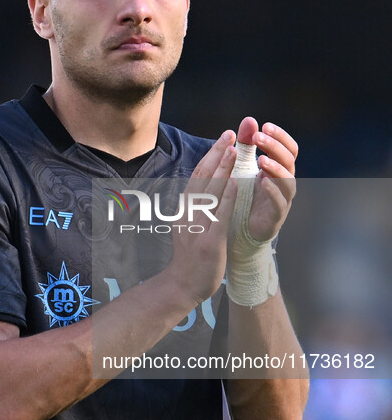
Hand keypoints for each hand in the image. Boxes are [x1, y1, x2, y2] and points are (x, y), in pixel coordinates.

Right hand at [165, 130, 237, 306]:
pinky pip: (219, 216)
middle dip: (216, 154)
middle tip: (230, 134)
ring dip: (222, 170)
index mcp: (184, 210)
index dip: (210, 156)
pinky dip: (227, 198)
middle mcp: (188, 215)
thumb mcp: (188, 226)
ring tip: (234, 150)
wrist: (183, 285)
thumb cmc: (190, 257)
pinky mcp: (209, 242)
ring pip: (210, 193)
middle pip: (202, 178)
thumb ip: (196, 207)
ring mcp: (197, 228)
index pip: (197, 177)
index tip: (222, 139)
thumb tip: (205, 186)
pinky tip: (236, 183)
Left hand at [238, 117, 297, 241]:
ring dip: (276, 168)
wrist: (242, 229)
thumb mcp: (244, 167)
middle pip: (289, 160)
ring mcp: (283, 199)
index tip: (265, 126)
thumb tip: (249, 119)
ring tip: (261, 159)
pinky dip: (273, 191)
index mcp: (279, 168)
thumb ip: (246, 145)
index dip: (280, 136)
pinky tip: (262, 181)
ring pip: (288, 181)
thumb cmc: (246, 194)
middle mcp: (284, 182)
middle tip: (258, 137)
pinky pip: (279, 202)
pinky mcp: (276, 216)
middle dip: (275, 146)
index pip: (289, 148)